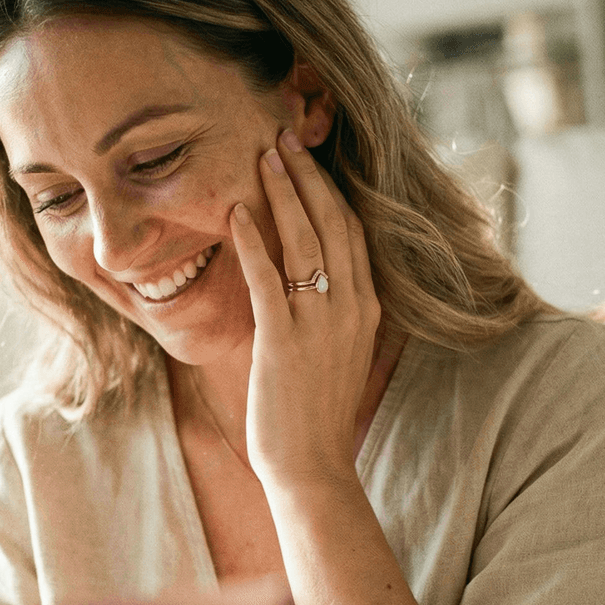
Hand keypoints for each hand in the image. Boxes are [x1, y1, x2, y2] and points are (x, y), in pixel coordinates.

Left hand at [229, 129, 380, 493]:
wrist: (312, 467)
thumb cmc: (315, 415)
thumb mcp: (333, 355)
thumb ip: (328, 315)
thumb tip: (306, 285)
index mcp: (367, 309)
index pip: (353, 234)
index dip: (330, 191)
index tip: (309, 161)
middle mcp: (351, 307)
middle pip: (334, 223)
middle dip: (308, 176)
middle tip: (283, 138)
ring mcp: (320, 322)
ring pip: (306, 239)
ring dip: (283, 193)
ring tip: (264, 155)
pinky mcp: (284, 340)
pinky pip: (268, 277)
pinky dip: (253, 241)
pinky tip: (237, 212)